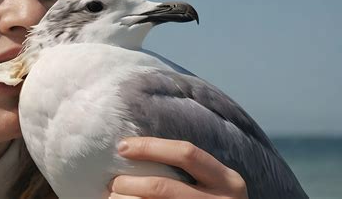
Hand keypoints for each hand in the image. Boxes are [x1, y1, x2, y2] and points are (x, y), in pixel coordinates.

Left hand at [108, 137, 247, 198]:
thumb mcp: (217, 185)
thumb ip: (193, 171)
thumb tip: (138, 151)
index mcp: (228, 180)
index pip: (185, 153)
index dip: (150, 147)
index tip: (122, 147)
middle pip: (163, 187)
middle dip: (130, 182)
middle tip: (114, 182)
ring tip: (113, 197)